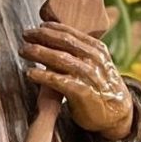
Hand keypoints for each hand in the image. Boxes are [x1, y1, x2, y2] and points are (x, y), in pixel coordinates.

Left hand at [20, 22, 133, 140]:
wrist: (117, 115)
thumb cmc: (100, 88)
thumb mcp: (96, 65)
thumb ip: (81, 53)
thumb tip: (54, 39)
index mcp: (97, 50)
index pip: (72, 33)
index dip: (52, 28)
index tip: (38, 26)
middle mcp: (94, 60)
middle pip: (64, 42)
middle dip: (41, 36)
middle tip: (25, 35)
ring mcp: (89, 75)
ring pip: (59, 59)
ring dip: (38, 52)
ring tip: (23, 50)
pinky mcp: (83, 93)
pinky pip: (59, 81)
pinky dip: (42, 75)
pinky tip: (30, 73)